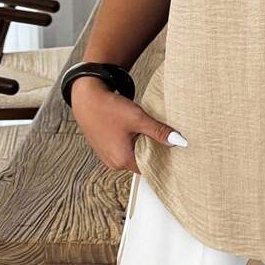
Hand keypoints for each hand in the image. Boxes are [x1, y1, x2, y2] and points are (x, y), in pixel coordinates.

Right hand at [69, 76, 186, 174]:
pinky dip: (131, 140)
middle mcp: (113, 162)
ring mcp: (107, 155)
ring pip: (132, 154)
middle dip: (151, 149)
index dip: (161, 157)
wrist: (86, 97)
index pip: (149, 167)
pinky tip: (132, 128)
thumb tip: (178, 141)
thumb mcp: (138, 119)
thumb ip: (159, 131)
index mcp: (122, 160)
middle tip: (159, 135)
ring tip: (143, 129)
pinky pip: (123, 148)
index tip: (171, 148)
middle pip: (141, 161)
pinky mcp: (104, 147)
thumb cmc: (108, 108)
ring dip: (140, 144)